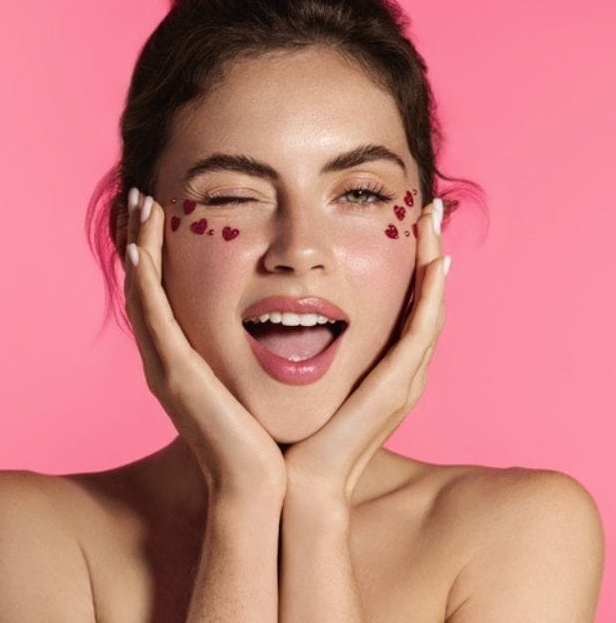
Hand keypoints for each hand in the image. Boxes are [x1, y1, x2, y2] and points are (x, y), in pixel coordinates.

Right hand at [123, 188, 286, 503]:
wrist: (258, 487)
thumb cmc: (265, 444)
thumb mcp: (254, 389)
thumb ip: (252, 361)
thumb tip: (274, 335)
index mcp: (184, 363)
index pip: (164, 296)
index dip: (158, 254)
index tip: (163, 215)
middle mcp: (165, 360)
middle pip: (144, 286)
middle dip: (140, 239)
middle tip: (141, 196)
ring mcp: (163, 365)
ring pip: (141, 291)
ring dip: (137, 244)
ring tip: (141, 204)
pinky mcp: (172, 371)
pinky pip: (151, 314)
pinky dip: (143, 278)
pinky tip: (140, 248)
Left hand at [281, 198, 449, 504]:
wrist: (288, 484)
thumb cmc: (282, 437)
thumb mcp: (285, 379)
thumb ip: (287, 349)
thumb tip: (254, 313)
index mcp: (374, 370)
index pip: (399, 307)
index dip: (405, 266)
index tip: (401, 222)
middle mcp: (397, 373)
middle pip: (425, 300)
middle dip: (429, 253)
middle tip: (431, 206)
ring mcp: (403, 380)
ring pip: (432, 308)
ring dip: (436, 260)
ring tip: (434, 218)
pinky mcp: (397, 386)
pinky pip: (423, 330)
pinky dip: (433, 294)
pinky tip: (436, 260)